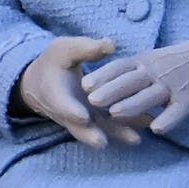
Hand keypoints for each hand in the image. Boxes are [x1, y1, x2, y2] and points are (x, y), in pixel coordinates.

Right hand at [19, 36, 145, 147]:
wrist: (41, 84)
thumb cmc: (54, 62)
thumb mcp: (65, 50)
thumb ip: (86, 49)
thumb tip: (110, 45)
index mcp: (56, 94)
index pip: (63, 105)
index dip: (72, 112)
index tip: (83, 116)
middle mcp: (68, 112)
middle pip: (78, 128)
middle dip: (91, 135)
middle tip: (102, 142)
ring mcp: (82, 120)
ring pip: (98, 130)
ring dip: (117, 134)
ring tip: (136, 139)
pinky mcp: (95, 121)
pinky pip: (110, 125)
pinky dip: (127, 126)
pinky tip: (148, 123)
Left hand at [82, 34, 188, 134]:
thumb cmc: (183, 61)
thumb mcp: (157, 58)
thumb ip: (135, 69)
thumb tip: (107, 81)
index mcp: (147, 60)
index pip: (121, 66)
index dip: (103, 76)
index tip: (85, 84)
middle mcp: (158, 71)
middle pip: (131, 81)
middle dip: (111, 90)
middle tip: (91, 100)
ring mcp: (175, 84)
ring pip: (150, 96)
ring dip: (132, 105)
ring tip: (114, 113)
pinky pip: (178, 110)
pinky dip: (168, 119)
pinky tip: (157, 129)